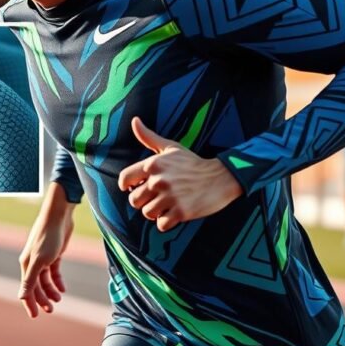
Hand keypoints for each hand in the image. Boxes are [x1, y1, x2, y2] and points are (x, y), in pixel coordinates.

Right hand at [18, 209, 72, 317]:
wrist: (59, 216)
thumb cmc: (48, 237)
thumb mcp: (40, 261)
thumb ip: (30, 279)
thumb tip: (21, 296)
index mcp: (26, 265)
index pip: (26, 289)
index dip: (30, 303)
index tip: (35, 316)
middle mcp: (33, 263)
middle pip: (36, 286)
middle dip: (42, 299)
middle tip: (51, 310)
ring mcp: (43, 258)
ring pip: (45, 280)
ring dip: (51, 291)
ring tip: (58, 300)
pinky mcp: (54, 254)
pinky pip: (54, 272)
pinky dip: (57, 281)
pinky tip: (63, 289)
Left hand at [118, 116, 242, 230]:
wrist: (220, 177)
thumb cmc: (192, 163)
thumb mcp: (171, 147)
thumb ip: (149, 137)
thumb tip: (134, 120)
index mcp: (153, 164)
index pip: (124, 179)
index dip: (127, 186)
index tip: (136, 188)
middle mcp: (159, 180)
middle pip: (134, 201)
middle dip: (144, 201)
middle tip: (158, 197)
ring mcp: (170, 197)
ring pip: (147, 213)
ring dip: (156, 212)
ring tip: (168, 204)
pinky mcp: (181, 212)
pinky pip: (161, 225)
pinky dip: (167, 222)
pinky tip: (175, 213)